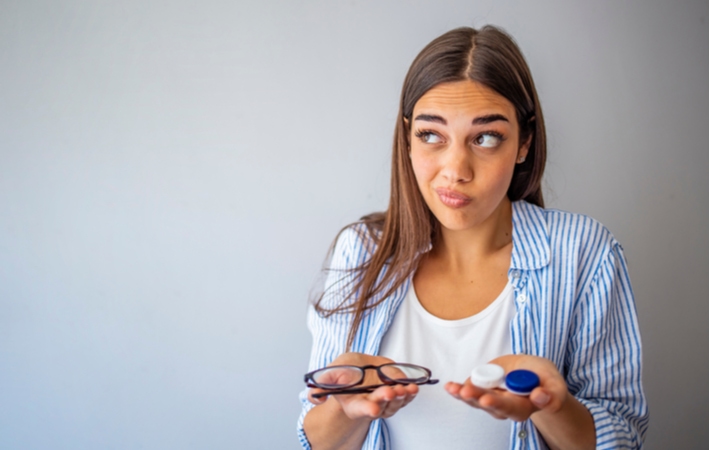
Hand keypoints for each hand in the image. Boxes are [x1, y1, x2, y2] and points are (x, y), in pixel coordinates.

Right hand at [308, 352, 418, 419]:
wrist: (360, 366)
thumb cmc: (345, 370)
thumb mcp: (331, 373)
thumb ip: (322, 385)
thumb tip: (314, 399)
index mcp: (353, 404)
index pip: (360, 409)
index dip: (367, 409)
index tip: (373, 408)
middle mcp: (370, 405)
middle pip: (381, 406)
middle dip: (386, 400)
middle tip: (391, 392)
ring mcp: (385, 402)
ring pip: (395, 403)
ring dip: (402, 397)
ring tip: (407, 388)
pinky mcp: (397, 395)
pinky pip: (405, 397)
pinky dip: (410, 393)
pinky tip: (414, 387)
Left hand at [445, 354, 568, 421]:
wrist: (530, 371)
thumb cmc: (544, 378)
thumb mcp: (554, 382)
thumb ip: (553, 393)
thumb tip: (540, 397)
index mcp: (524, 407)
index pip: (512, 408)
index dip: (500, 404)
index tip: (488, 399)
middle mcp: (504, 407)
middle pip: (489, 405)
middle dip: (477, 398)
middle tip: (467, 392)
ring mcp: (490, 399)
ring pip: (475, 400)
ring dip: (463, 394)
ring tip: (453, 388)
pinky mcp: (480, 389)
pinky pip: (467, 391)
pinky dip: (457, 389)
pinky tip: (449, 386)